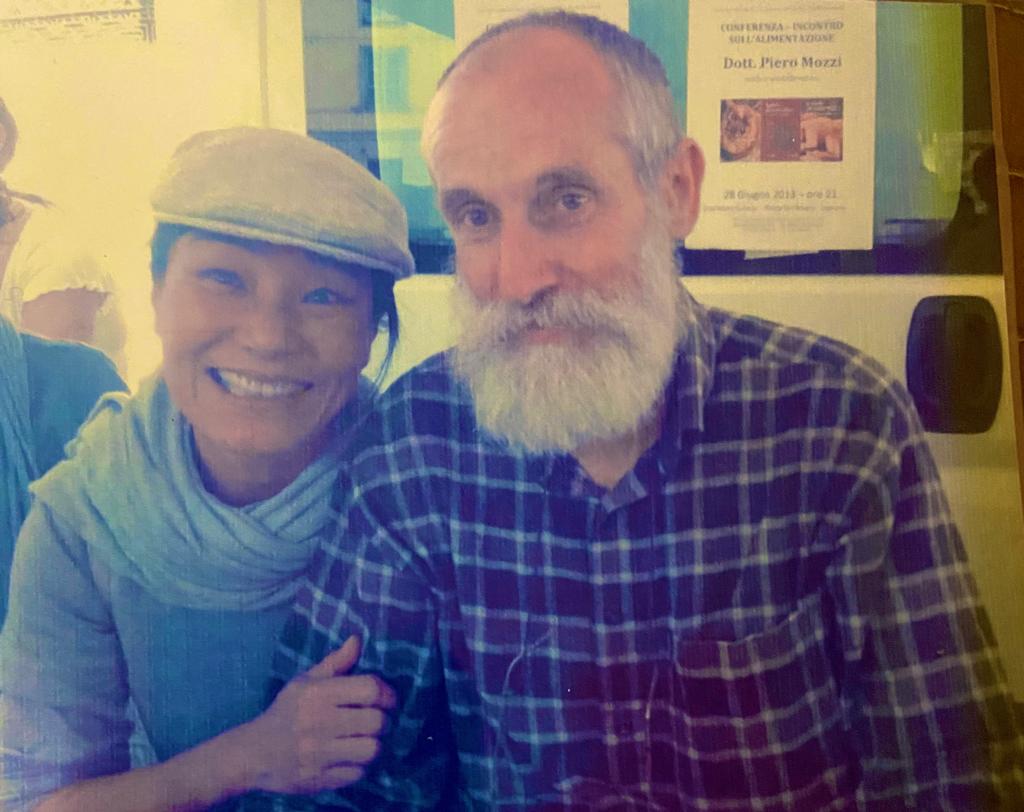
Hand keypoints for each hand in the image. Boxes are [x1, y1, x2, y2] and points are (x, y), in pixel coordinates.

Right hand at [232, 635, 397, 794]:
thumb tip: (358, 639)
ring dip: (376, 744)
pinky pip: (358, 773)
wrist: (253, 753)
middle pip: (377, 721)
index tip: (388, 700)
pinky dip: (360, 766)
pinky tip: (351, 757)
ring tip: (368, 739)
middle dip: (385, 721)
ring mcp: (317, 753)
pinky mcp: (318, 779)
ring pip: (372, 749)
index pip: (370, 689)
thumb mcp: (305, 682)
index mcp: (316, 694)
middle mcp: (317, 722)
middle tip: (379, 721)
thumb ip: (336, 662)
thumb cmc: (286, 712)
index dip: (388, 694)